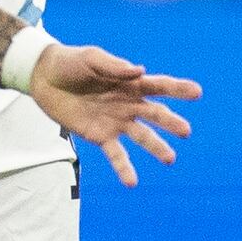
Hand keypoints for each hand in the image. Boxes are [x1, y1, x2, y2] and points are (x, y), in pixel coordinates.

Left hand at [25, 40, 200, 186]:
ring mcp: (116, 122)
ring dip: (156, 148)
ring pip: (142, 137)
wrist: (44, 78)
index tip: (197, 92)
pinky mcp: (100, 136)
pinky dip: (124, 168)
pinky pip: (116, 155)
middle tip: (185, 131)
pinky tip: (132, 182)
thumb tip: (139, 71)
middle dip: (171, 122)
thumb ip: (114, 66)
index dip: (178, 89)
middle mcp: (129, 104)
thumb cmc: (71, 62)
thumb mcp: (91, 58)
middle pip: (155, 114)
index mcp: (130, 83)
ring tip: (170, 159)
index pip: (159, 86)